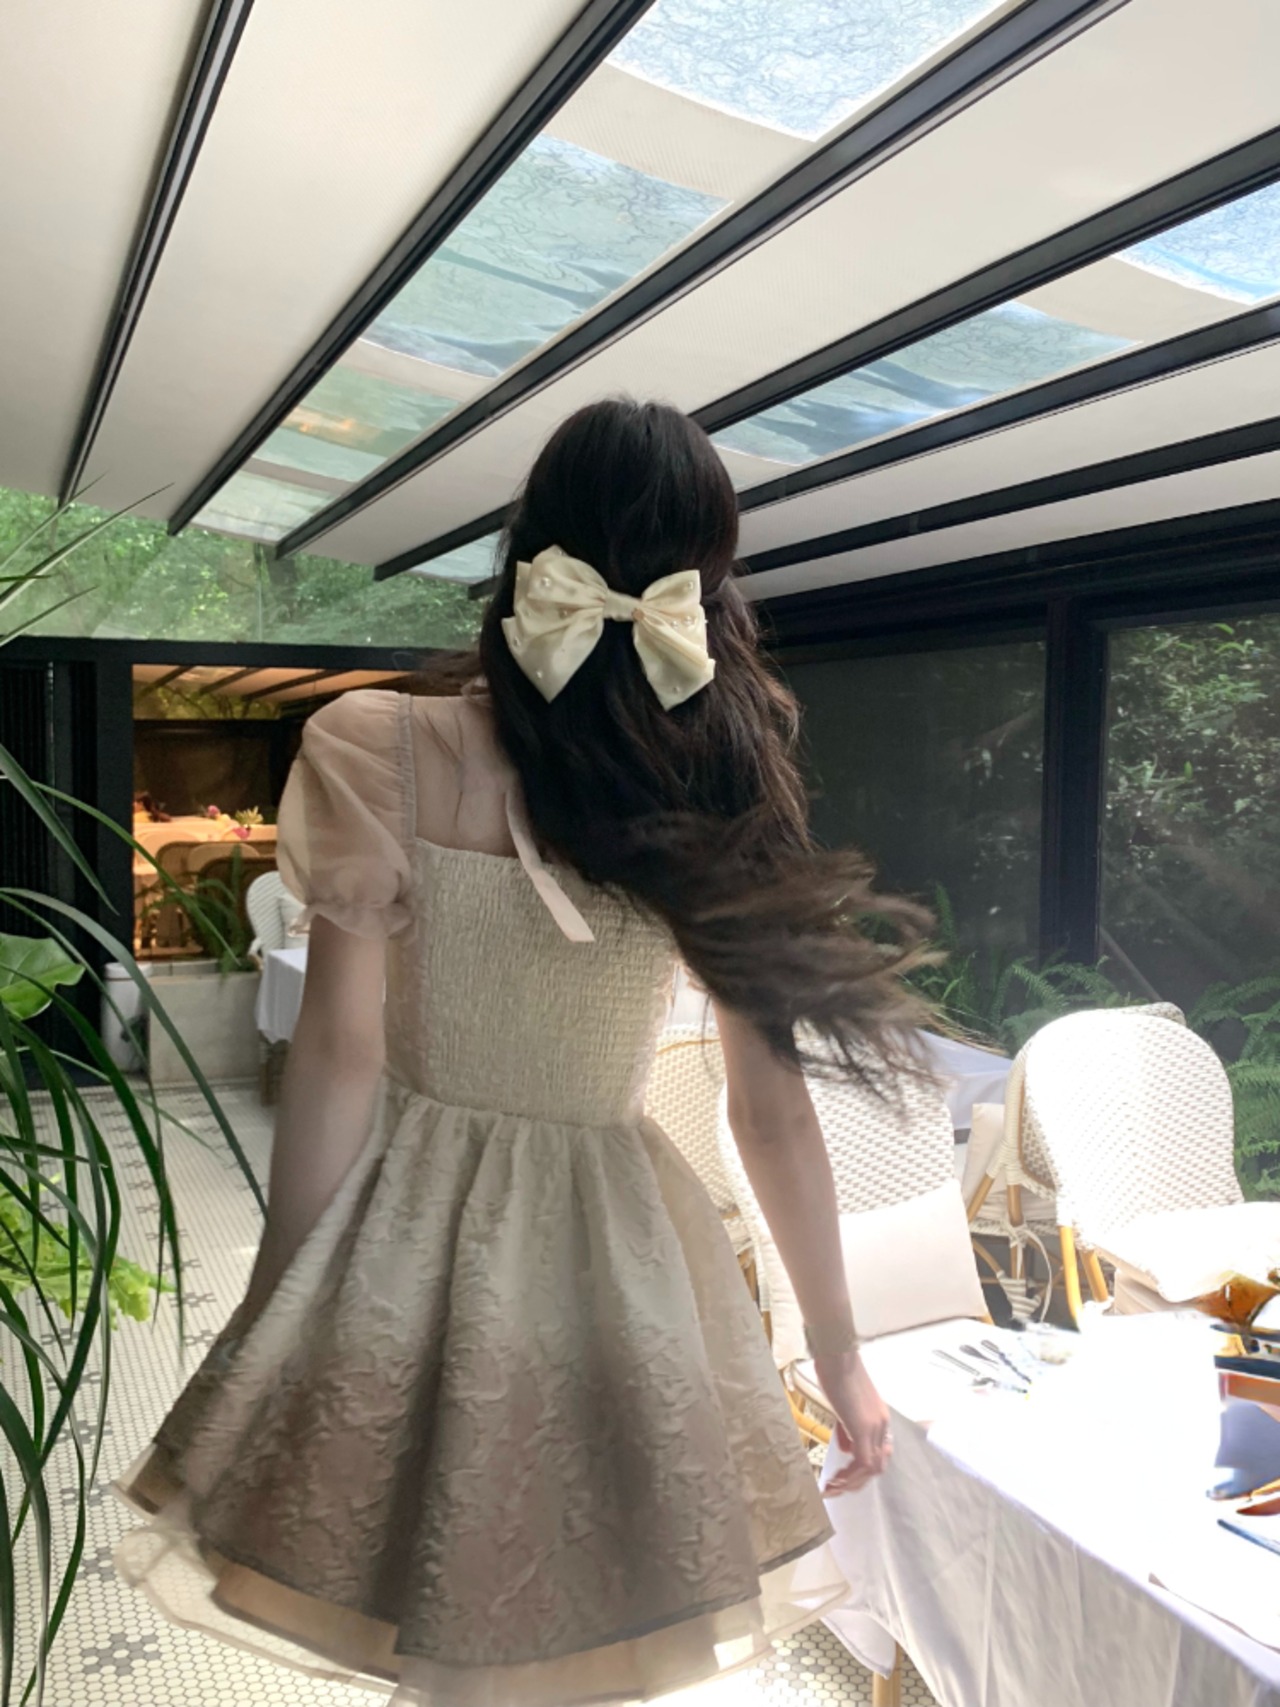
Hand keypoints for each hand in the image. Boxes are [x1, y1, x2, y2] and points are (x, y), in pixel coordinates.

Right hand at [812, 1349, 892, 1495]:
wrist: (838, 1355)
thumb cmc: (836, 1372)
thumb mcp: (843, 1405)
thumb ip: (847, 1428)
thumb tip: (846, 1449)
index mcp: (879, 1419)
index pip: (877, 1454)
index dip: (861, 1470)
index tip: (842, 1476)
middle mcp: (882, 1425)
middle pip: (878, 1466)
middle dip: (857, 1482)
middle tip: (837, 1488)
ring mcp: (874, 1427)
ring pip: (872, 1469)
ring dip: (852, 1483)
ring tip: (833, 1487)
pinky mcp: (863, 1427)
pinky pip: (862, 1463)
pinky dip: (849, 1476)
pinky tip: (835, 1479)